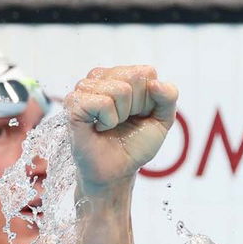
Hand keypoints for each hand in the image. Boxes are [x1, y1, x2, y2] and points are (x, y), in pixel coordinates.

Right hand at [63, 65, 177, 194]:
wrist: (117, 171)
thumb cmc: (135, 144)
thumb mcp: (162, 120)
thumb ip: (169, 97)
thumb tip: (156, 83)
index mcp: (121, 75)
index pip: (147, 72)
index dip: (149, 100)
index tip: (139, 115)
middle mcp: (101, 77)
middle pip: (133, 78)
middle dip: (136, 107)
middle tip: (123, 122)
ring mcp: (85, 88)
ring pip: (119, 89)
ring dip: (121, 115)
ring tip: (110, 125)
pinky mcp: (74, 103)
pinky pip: (102, 102)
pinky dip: (107, 120)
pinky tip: (99, 127)